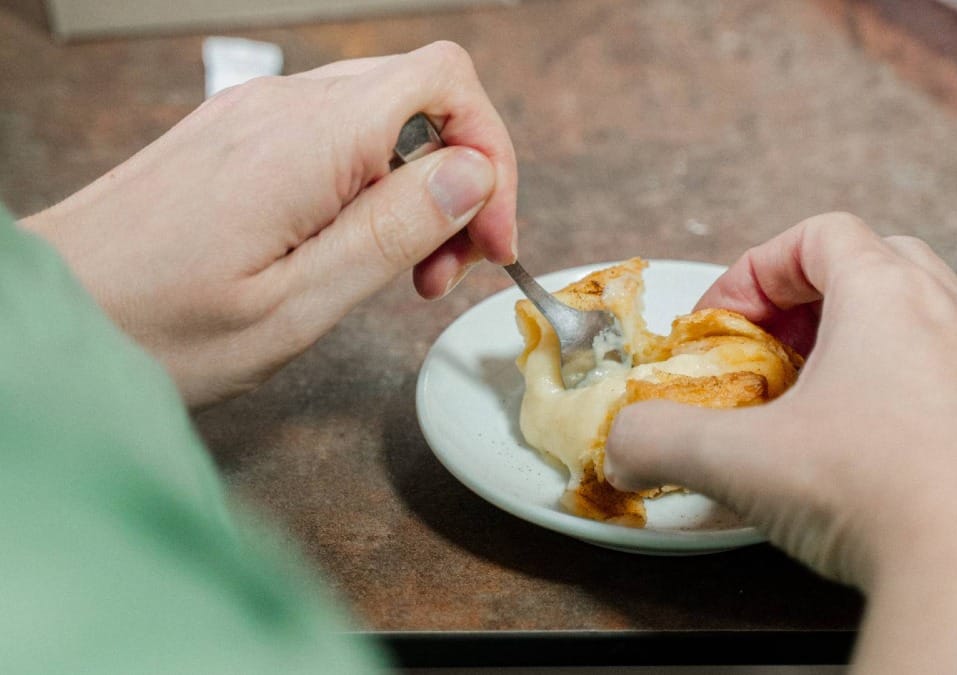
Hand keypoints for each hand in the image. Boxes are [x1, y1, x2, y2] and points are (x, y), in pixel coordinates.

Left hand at [20, 42, 515, 406]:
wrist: (50, 313)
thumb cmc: (153, 327)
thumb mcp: (296, 306)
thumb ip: (392, 231)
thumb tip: (472, 174)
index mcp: (308, 140)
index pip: (447, 83)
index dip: (493, 154)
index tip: (491, 240)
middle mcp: (284, 106)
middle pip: (425, 93)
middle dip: (464, 177)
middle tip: (449, 267)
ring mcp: (257, 114)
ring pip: (385, 114)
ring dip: (419, 186)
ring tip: (402, 272)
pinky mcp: (239, 134)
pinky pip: (336, 133)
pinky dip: (370, 183)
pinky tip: (350, 249)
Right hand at [605, 213, 956, 672]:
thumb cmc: (866, 493)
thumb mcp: (734, 460)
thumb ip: (659, 439)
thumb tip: (620, 444)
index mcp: (884, 299)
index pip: (819, 235)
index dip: (761, 268)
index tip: (727, 323)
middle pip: (894, 260)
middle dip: (831, 293)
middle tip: (789, 352)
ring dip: (947, 311)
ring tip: (903, 355)